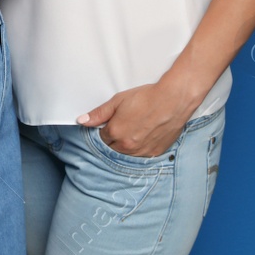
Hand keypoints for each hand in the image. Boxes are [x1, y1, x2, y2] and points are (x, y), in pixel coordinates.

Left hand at [79, 83, 194, 157]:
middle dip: (115, 138)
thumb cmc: (146, 98)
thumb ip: (98, 114)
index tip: (113, 122)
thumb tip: (82, 121)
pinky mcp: (155, 153)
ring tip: (136, 129)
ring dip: (126, 145)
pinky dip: (140, 148)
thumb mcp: (118, 101)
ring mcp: (142, 151)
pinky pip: (142, 156)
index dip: (107, 129)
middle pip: (113, 148)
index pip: (102, 138)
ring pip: (127, 154)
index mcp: (115, 133)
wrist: (173, 100)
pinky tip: (145, 136)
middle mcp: (127, 146)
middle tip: (125, 125)